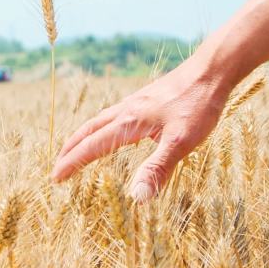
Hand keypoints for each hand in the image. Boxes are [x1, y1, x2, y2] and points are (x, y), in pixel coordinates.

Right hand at [51, 52, 233, 201]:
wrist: (212, 70)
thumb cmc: (199, 105)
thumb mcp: (181, 142)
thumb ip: (158, 169)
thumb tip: (137, 197)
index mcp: (129, 122)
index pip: (92, 146)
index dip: (73, 163)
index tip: (56, 177)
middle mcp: (126, 110)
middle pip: (89, 130)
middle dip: (71, 149)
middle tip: (57, 166)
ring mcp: (136, 102)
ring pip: (100, 120)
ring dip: (84, 136)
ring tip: (77, 148)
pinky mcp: (147, 98)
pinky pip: (114, 114)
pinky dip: (102, 126)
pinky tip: (114, 129)